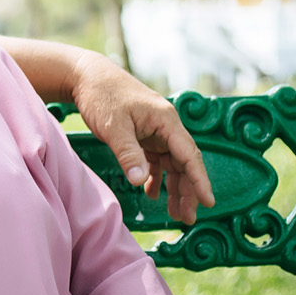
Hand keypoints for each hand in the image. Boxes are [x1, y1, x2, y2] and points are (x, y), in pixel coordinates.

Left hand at [71, 58, 215, 224]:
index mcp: (166, 121)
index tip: (209, 202)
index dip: (200, 180)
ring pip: (172, 164)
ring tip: (173, 213)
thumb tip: (140, 182)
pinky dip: (156, 177)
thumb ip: (129, 154)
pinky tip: (151, 193)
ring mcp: (155, 130)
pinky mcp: (144, 134)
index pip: (189, 155)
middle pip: (184, 163)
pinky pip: (156, 160)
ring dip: (174, 187)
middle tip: (187, 218)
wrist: (86, 76)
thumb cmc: (102, 95)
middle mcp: (166, 126)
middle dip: (188, 191)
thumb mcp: (114, 127)